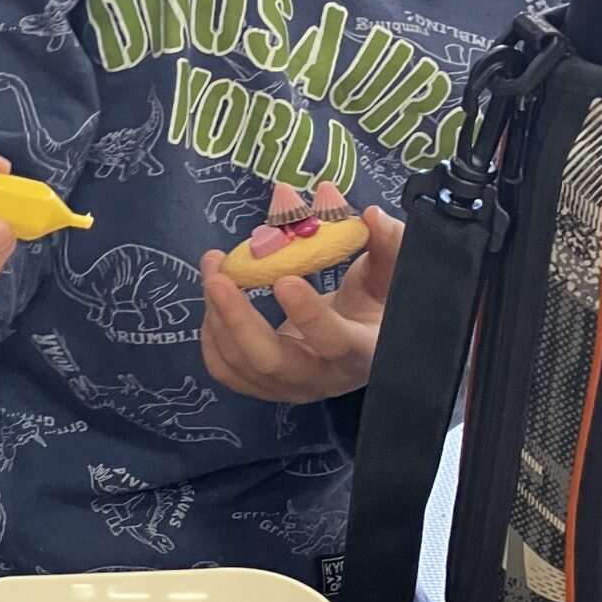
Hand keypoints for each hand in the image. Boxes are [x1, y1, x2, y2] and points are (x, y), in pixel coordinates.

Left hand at [200, 208, 403, 403]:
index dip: (308, 315)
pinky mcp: (262, 386)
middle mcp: (321, 378)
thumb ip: (388, 245)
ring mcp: (288, 386)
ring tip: (214, 270)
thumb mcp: (390, 275)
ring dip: (218, 316)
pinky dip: (211, 334)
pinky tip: (214, 298)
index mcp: (360, 352)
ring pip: (240, 364)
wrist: (361, 341)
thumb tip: (371, 215)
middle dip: (239, 320)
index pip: (334, 342)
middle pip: (271, 362)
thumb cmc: (375, 304)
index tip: (283, 279)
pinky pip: (225, 370)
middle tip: (219, 278)